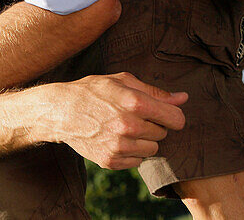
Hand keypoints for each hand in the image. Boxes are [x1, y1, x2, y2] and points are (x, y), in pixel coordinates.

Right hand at [49, 73, 187, 169]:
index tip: (161, 113)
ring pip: (152, 149)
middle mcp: (128, 126)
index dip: (171, 115)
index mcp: (134, 102)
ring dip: (143, 140)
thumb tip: (183, 98)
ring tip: (123, 128)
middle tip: (131, 116)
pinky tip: (115, 139)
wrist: (59, 111)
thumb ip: (155, 92)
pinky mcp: (111, 161)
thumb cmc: (92, 91)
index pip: (176, 119)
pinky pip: (137, 161)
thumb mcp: (121, 81)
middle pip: (163, 134)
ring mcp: (119, 146)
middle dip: (152, 125)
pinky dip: (131, 152)